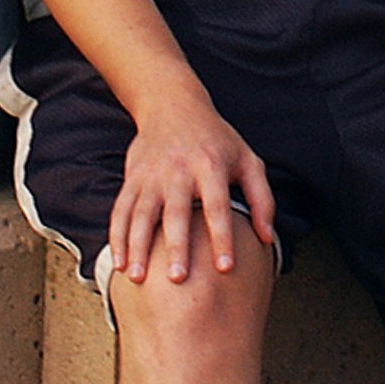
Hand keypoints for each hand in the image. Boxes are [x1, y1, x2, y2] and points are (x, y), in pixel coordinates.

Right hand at [111, 93, 276, 282]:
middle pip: (176, 212)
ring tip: (139, 278)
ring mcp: (152, 175)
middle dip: (176, 246)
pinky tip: (119, 263)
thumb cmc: (217, 139)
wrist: (174, 104)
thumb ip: (262, 198)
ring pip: (142, 214)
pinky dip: (117, 237)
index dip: (222, 236)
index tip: (224, 267)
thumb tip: (267, 238)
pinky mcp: (133, 178)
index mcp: (211, 165)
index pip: (218, 205)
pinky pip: (121, 210)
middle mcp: (179, 170)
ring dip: (139, 247)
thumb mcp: (247, 159)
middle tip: (178, 279)